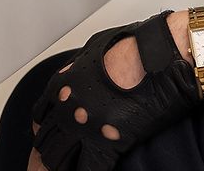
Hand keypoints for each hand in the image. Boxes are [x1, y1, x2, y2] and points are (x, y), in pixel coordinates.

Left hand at [28, 12, 199, 170]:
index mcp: (63, 85)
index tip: (52, 135)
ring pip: (60, 161)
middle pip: (46, 143)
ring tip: (71, 168)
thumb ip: (79, 68)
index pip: (41, 118)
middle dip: (51, 153)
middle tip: (55, 161)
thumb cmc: (136, 45)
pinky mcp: (109, 142)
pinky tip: (96, 170)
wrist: (162, 55)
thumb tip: (77, 75)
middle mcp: (69, 108)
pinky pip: (88, 169)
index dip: (46, 129)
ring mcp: (86, 126)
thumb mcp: (95, 49)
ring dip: (64, 166)